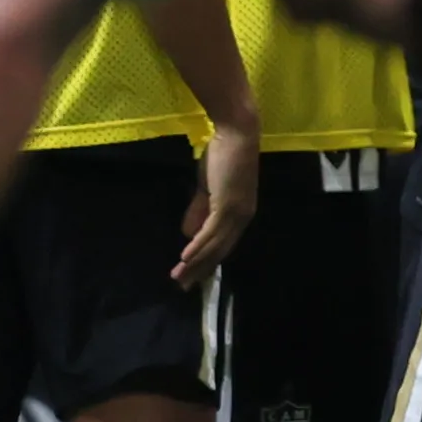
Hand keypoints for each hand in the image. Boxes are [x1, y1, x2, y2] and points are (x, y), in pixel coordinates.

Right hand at [175, 120, 261, 286]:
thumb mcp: (208, 188)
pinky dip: (197, 246)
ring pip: (215, 246)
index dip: (206, 262)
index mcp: (240, 215)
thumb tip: (188, 232)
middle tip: (182, 286)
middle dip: (200, 270)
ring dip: (195, 263)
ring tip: (178, 277)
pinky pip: (210, 232)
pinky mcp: (228, 205)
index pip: (222, 245)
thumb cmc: (223, 157)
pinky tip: (185, 257)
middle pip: (220, 251)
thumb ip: (200, 209)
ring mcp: (236, 213)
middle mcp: (242, 218)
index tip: (191, 276)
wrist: (236, 135)